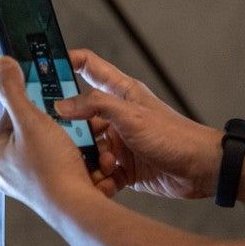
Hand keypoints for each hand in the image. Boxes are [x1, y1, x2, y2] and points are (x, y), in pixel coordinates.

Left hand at [0, 56, 102, 214]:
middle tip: (69, 122)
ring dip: (69, 140)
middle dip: (56, 123)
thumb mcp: (31, 120)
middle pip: (34, 130)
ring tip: (79, 141)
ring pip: (52, 147)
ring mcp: (29, 183)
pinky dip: (76, 158)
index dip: (34, 102)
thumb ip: (14, 90)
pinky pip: (63, 164)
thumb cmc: (52, 170)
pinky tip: (85, 158)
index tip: (49, 97)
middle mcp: (8, 171)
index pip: (11, 114)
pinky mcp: (50, 192)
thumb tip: (1, 65)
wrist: (77, 208)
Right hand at [57, 49, 221, 199]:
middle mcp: (116, 116)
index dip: (65, 62)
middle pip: (79, 116)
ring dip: (88, 160)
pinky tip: (103, 183)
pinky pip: (101, 173)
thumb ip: (96, 106)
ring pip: (87, 148)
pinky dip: (99, 180)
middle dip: (69, 130)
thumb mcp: (131, 116)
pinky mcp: (123, 166)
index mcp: (120, 93)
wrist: (203, 169)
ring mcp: (119, 141)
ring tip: (101, 165)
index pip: (87, 66)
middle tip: (59, 139)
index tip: (41, 69)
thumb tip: (62, 105)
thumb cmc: (176, 136)